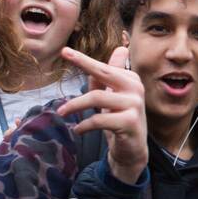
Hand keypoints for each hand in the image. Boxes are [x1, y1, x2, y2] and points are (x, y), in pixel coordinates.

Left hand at [56, 46, 147, 184]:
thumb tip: (119, 49)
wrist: (132, 149)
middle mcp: (135, 88)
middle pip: (104, 72)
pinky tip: (77, 130)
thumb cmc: (118, 120)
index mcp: (130, 79)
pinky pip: (99, 120)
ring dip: (74, 105)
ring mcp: (134, 105)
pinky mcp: (130, 122)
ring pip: (97, 98)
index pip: (104, 67)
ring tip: (62, 112)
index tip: (65, 50)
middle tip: (63, 55)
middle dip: (83, 62)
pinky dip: (84, 125)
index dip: (84, 59)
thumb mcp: (111, 97)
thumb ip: (107, 77)